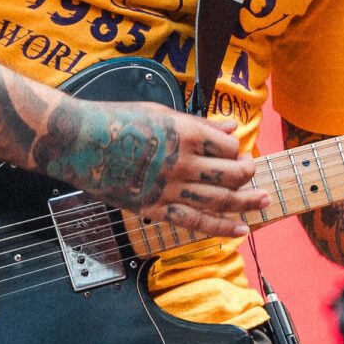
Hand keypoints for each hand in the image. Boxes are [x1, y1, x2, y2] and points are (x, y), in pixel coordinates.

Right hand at [38, 97, 268, 238]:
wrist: (79, 141)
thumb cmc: (116, 120)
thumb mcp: (161, 113)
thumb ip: (199, 123)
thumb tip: (230, 127)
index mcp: (185, 132)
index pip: (228, 147)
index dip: (236, 150)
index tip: (235, 152)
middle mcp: (183, 162)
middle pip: (230, 174)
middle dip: (248, 176)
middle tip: (256, 175)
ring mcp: (170, 188)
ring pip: (219, 200)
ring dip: (245, 203)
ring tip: (264, 202)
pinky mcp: (155, 208)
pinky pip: (195, 222)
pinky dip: (221, 228)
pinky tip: (240, 230)